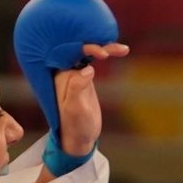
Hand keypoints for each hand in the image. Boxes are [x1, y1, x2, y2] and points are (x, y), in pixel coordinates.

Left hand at [52, 41, 125, 155]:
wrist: (80, 137)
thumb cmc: (75, 125)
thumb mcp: (75, 109)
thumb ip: (77, 88)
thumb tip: (87, 69)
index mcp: (59, 77)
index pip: (71, 54)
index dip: (86, 49)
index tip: (103, 54)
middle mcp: (64, 71)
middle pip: (80, 49)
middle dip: (98, 44)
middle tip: (119, 49)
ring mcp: (74, 72)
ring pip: (88, 52)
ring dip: (105, 47)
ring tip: (123, 49)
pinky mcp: (84, 76)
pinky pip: (94, 59)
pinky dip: (106, 54)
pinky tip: (120, 52)